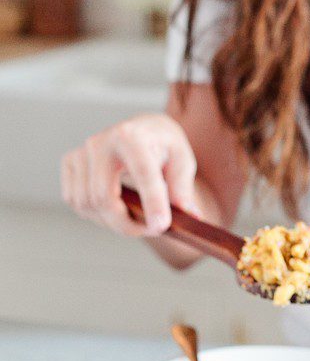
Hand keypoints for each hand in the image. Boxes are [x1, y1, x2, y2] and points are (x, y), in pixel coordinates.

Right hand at [60, 113, 198, 237]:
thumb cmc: (162, 145)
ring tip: (136, 220)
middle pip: (104, 197)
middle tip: (151, 231)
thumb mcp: (182, 159)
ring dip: (112, 222)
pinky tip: (114, 210)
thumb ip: (183, 188)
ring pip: (87, 204)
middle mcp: (101, 142)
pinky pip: (76, 202)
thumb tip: (189, 216)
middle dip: (127, 224)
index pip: (141, 173)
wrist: (140, 130)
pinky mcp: (70, 163)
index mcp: (132, 136)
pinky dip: (95, 214)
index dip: (152, 202)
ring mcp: (81, 152)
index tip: (161, 226)